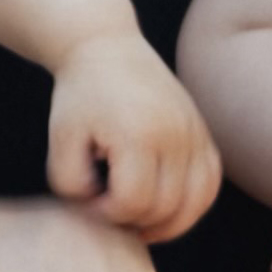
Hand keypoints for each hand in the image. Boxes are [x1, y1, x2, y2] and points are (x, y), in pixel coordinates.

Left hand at [42, 31, 219, 241]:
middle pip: (165, 208)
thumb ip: (72, 185)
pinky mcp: (204, 134)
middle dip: (133, 219)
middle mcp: (176, 135)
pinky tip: (163, 208)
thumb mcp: (61, 140)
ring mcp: (195, 134)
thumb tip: (103, 213)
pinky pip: (210, 185)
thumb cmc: (79, 97)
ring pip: (196, 203)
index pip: (132, 203)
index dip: (106, 214)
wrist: (107, 49)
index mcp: (138, 134)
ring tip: (136, 218)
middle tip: (107, 206)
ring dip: (166, 222)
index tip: (88, 198)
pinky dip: (191, 205)